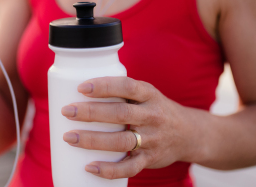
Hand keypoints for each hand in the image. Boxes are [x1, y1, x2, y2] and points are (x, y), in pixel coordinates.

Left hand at [61, 77, 190, 179]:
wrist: (187, 134)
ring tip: (69, 137)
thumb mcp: (146, 94)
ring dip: (93, 140)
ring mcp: (152, 139)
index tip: (81, 87)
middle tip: (67, 111)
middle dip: (91, 113)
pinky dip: (109, 169)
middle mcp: (152, 116)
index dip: (104, 86)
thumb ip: (121, 91)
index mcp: (149, 94)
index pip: (127, 87)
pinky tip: (90, 166)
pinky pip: (129, 167)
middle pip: (120, 114)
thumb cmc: (155, 109)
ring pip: (121, 141)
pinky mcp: (150, 159)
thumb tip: (77, 86)